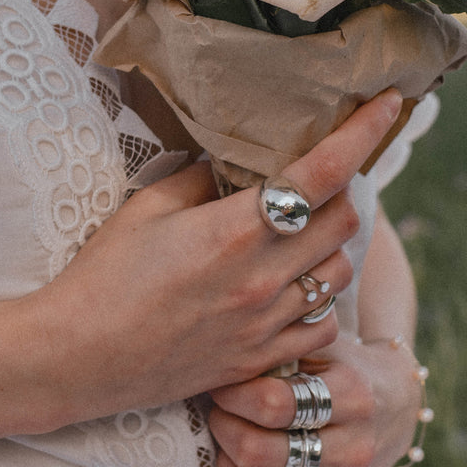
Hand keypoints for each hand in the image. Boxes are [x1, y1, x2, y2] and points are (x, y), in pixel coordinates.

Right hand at [29, 89, 403, 426]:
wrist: (78, 357)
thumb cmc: (103, 277)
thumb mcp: (146, 208)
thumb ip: (199, 181)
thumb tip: (227, 172)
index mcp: (235, 229)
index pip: (323, 172)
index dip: (363, 133)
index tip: (388, 106)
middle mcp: (263, 277)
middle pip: (346, 220)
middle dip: (342, 193)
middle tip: (317, 186)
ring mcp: (265, 324)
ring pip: (340, 273)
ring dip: (331, 246)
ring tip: (300, 239)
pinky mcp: (259, 360)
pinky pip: (322, 328)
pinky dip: (319, 302)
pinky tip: (291, 293)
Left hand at [208, 328, 421, 466]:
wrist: (394, 400)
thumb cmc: (340, 366)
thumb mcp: (318, 345)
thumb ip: (278, 349)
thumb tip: (220, 363)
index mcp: (351, 395)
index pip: (271, 403)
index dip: (230, 394)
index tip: (220, 385)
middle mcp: (356, 448)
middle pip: (260, 453)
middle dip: (223, 432)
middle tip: (217, 415)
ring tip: (224, 450)